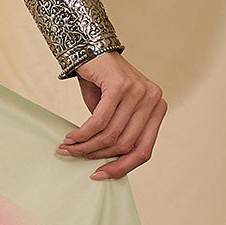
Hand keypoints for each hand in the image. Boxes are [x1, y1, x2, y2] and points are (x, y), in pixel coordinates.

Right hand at [54, 51, 165, 179]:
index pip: (144, 150)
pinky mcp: (121, 86)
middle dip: (96, 155)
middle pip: (125, 144)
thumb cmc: (102, 81)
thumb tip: (106, 163)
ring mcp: (140, 92)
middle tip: (74, 156)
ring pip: (111, 134)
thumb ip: (117, 133)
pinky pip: (99, 120)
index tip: (100, 174)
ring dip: (85, 145)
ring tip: (67, 148)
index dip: (122, 167)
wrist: (91, 49)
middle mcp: (154, 100)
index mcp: (158, 109)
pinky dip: (83, 133)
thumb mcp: (114, 111)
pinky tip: (71, 137)